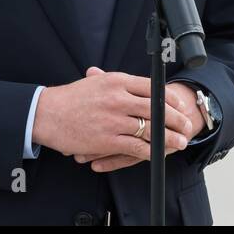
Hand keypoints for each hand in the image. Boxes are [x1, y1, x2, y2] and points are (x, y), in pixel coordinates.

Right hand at [33, 67, 192, 165]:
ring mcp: (113, 119)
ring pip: (150, 129)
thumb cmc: (72, 97)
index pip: (152, 87)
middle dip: (175, 118)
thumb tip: (141, 84)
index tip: (179, 103)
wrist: (48, 113)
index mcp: (117, 80)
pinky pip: (136, 146)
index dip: (170, 97)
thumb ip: (120, 82)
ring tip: (180, 141)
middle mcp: (118, 98)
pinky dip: (151, 150)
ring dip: (169, 137)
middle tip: (186, 124)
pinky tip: (160, 153)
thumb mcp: (97, 80)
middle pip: (156, 108)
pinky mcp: (107, 139)